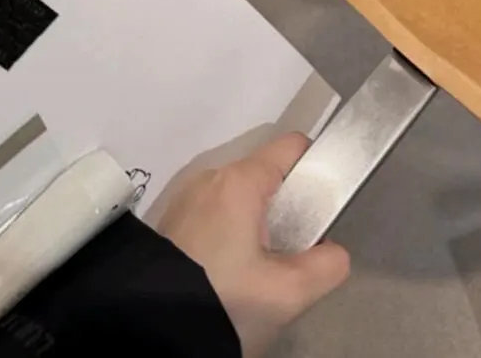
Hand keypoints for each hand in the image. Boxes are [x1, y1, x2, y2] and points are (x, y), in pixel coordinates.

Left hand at [158, 134, 349, 355]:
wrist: (148, 333)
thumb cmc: (222, 300)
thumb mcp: (287, 294)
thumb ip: (327, 266)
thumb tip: (332, 252)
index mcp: (240, 181)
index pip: (293, 146)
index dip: (317, 170)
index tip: (322, 211)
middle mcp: (211, 177)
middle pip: (268, 178)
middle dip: (287, 210)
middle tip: (290, 255)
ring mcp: (186, 199)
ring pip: (241, 200)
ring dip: (257, 226)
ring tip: (258, 272)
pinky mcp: (170, 222)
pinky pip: (215, 214)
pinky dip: (230, 235)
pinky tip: (228, 274)